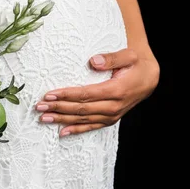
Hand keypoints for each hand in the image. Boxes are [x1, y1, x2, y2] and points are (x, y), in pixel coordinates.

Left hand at [35, 48, 158, 136]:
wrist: (150, 77)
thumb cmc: (137, 64)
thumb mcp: (129, 56)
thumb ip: (112, 58)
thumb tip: (93, 61)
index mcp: (116, 91)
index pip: (85, 94)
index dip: (66, 95)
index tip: (49, 95)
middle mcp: (113, 106)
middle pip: (80, 109)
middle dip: (58, 108)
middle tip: (39, 107)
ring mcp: (111, 115)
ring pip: (83, 119)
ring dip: (62, 120)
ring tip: (43, 118)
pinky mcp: (110, 119)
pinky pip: (91, 127)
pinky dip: (76, 130)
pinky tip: (61, 132)